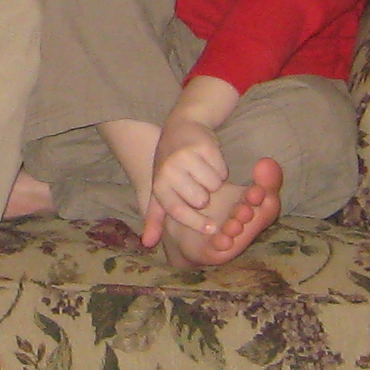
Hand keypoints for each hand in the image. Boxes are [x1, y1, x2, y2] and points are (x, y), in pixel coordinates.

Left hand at [144, 118, 229, 250]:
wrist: (182, 125)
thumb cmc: (170, 164)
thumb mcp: (160, 189)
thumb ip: (154, 217)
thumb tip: (147, 244)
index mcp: (159, 184)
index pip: (179, 211)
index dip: (196, 223)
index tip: (212, 229)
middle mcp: (169, 170)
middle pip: (200, 201)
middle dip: (205, 196)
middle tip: (199, 183)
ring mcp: (185, 156)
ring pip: (214, 186)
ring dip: (214, 181)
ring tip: (203, 170)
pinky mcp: (203, 145)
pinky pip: (222, 170)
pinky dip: (220, 168)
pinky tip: (210, 160)